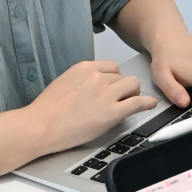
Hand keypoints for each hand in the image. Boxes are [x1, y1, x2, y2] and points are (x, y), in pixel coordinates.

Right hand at [25, 60, 157, 153]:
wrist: (42, 125)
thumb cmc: (47, 110)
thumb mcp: (64, 83)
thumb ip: (82, 81)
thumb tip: (93, 87)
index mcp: (84, 68)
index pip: (111, 66)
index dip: (114, 78)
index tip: (113, 85)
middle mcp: (97, 77)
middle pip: (122, 76)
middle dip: (122, 87)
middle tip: (120, 98)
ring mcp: (106, 94)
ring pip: (132, 85)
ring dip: (132, 94)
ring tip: (129, 102)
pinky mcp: (112, 112)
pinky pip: (137, 103)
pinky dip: (147, 103)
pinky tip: (150, 104)